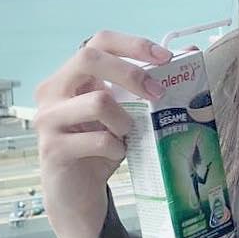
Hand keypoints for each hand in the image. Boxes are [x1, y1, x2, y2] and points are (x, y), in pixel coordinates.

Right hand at [33, 31, 172, 237]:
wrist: (75, 195)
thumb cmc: (99, 148)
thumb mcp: (122, 114)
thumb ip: (142, 88)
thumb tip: (190, 55)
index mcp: (69, 76)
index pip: (98, 41)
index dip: (133, 44)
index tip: (165, 57)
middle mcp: (52, 91)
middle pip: (89, 59)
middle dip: (131, 73)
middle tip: (158, 93)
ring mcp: (48, 119)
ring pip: (98, 100)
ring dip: (124, 120)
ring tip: (127, 135)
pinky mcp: (53, 148)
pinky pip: (99, 139)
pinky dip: (117, 148)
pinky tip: (117, 154)